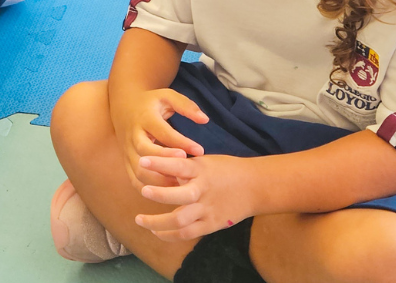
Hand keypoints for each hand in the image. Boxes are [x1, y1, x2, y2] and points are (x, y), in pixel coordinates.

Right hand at [112, 88, 208, 191]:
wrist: (123, 106)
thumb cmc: (151, 102)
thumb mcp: (168, 96)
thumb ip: (186, 106)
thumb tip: (205, 119)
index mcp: (145, 118)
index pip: (164, 132)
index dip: (182, 142)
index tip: (200, 150)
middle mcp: (133, 135)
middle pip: (146, 153)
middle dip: (167, 163)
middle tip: (188, 170)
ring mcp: (127, 150)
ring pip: (139, 170)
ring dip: (159, 180)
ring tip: (181, 183)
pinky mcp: (126, 161)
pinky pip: (134, 179)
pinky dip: (149, 189)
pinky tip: (168, 191)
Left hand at [134, 154, 256, 241]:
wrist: (256, 187)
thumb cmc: (226, 170)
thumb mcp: (205, 162)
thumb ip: (183, 167)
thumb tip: (155, 167)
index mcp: (202, 170)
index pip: (178, 166)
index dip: (160, 163)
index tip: (142, 160)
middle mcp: (204, 190)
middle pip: (180, 196)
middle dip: (160, 194)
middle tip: (143, 191)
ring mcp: (207, 209)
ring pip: (180, 220)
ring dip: (157, 222)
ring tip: (140, 220)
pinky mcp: (211, 224)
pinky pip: (186, 234)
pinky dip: (168, 235)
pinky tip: (156, 232)